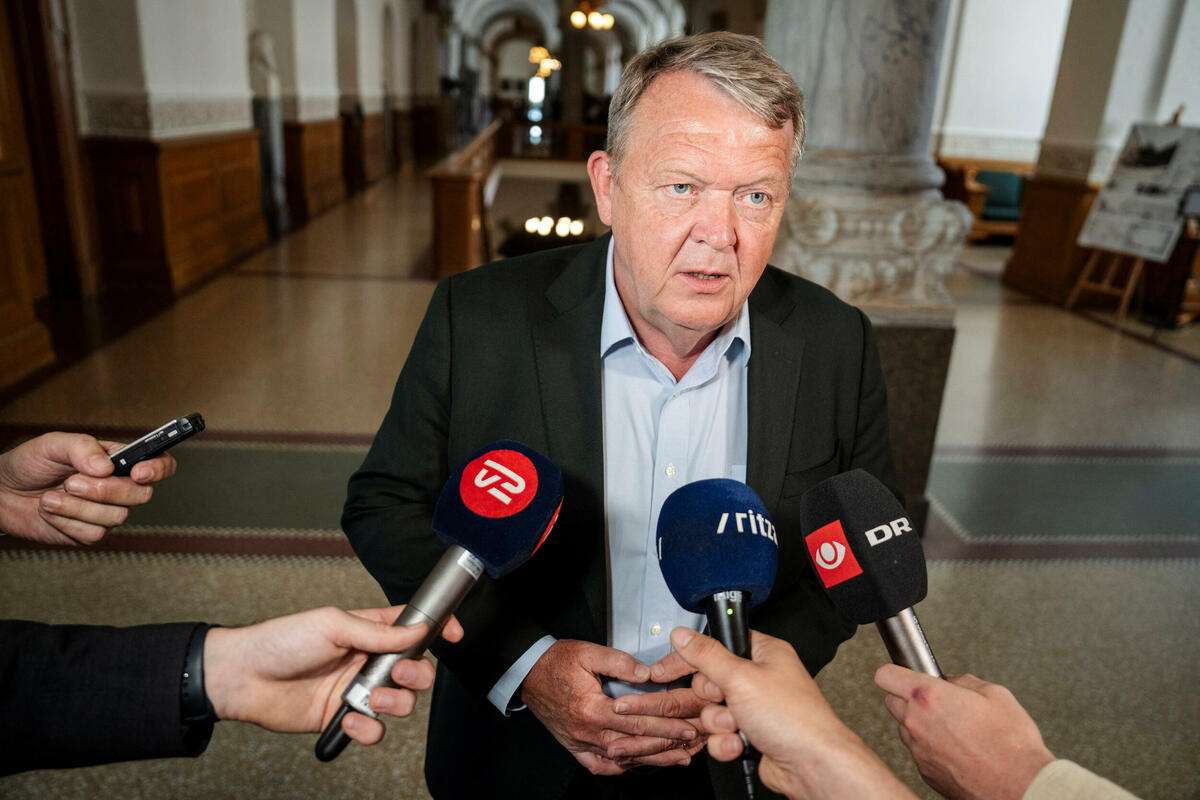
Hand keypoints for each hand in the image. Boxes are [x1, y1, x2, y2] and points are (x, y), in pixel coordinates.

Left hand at [0, 432, 176, 544]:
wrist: (1, 493)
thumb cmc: (30, 464)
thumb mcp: (52, 444)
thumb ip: (81, 448)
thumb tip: (106, 467)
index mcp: (119, 460)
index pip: (160, 463)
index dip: (158, 469)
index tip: (138, 473)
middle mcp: (119, 486)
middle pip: (141, 495)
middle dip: (105, 491)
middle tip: (71, 481)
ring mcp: (106, 512)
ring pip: (116, 517)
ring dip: (77, 507)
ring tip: (50, 496)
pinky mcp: (89, 533)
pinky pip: (93, 534)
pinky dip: (67, 522)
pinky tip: (51, 511)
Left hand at [203, 605, 463, 745]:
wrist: (244, 678)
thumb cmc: (282, 640)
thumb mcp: (333, 624)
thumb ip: (378, 632)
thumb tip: (417, 631)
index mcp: (368, 630)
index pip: (412, 626)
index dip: (438, 627)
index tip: (455, 633)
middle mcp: (368, 661)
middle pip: (415, 670)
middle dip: (415, 675)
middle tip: (396, 674)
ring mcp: (357, 691)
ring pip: (400, 703)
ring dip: (394, 704)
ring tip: (370, 700)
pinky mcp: (344, 719)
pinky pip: (374, 730)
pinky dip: (368, 729)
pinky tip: (350, 721)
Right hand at [520, 639, 701, 774]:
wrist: (526, 672)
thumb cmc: (555, 662)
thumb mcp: (588, 653)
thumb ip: (619, 662)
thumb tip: (646, 673)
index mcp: (591, 708)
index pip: (637, 722)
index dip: (665, 726)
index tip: (686, 727)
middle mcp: (586, 731)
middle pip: (634, 744)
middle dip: (666, 745)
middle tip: (691, 744)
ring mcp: (579, 742)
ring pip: (621, 758)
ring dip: (650, 759)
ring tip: (676, 758)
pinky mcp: (574, 746)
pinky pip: (600, 765)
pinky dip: (620, 767)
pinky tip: (636, 766)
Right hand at [672, 627, 915, 799]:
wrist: (811, 765)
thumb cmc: (794, 719)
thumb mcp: (741, 678)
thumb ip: (707, 655)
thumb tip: (684, 635)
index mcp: (764, 653)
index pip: (717, 644)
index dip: (691, 657)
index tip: (666, 668)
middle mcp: (760, 678)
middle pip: (710, 681)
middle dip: (713, 697)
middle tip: (725, 699)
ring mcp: (756, 708)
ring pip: (713, 710)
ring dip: (719, 723)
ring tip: (737, 725)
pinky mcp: (751, 733)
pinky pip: (721, 734)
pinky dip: (726, 742)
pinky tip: (740, 743)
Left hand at [875, 665, 1053, 799]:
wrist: (1020, 787)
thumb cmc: (1011, 744)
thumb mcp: (995, 694)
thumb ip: (963, 682)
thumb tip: (951, 681)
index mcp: (929, 697)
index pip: (886, 675)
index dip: (895, 671)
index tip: (904, 672)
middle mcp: (916, 723)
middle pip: (891, 701)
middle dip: (907, 696)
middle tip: (933, 700)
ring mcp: (918, 750)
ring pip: (904, 727)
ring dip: (918, 723)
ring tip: (950, 727)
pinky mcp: (925, 772)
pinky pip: (917, 751)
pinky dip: (929, 746)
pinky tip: (955, 748)